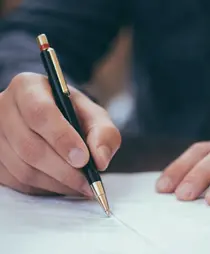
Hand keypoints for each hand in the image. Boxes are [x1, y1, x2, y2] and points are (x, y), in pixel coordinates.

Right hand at [0, 73, 120, 196]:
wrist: (55, 120)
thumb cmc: (74, 115)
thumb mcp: (95, 116)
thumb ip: (104, 134)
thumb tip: (100, 160)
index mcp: (28, 88)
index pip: (40, 113)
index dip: (62, 138)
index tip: (83, 159)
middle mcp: (4, 108)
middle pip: (29, 146)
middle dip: (64, 170)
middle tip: (88, 182)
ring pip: (23, 169)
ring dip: (57, 182)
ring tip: (81, 185)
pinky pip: (17, 183)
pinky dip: (45, 188)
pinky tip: (63, 184)